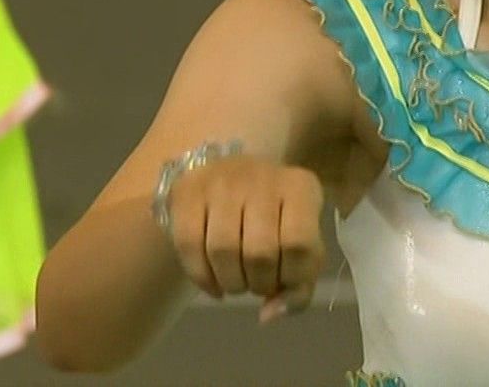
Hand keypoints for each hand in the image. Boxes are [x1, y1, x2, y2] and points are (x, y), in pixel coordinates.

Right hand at [162, 156, 326, 324]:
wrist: (225, 173)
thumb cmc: (274, 216)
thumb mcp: (301, 240)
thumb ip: (299, 284)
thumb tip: (268, 315)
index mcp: (300, 188)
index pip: (300, 245)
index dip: (292, 278)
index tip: (283, 282)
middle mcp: (261, 178)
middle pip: (259, 251)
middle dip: (259, 284)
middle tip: (257, 284)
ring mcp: (221, 182)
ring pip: (223, 250)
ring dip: (231, 283)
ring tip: (236, 283)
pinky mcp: (188, 193)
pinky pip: (190, 245)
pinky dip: (202, 277)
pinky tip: (213, 285)